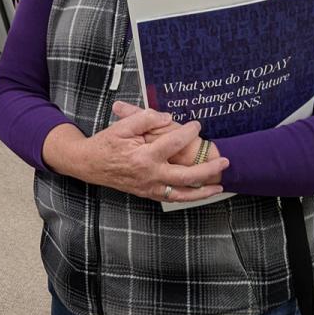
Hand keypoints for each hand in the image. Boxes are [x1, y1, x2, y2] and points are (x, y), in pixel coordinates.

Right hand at [42, 107, 228, 203]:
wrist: (89, 164)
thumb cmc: (106, 143)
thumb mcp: (122, 126)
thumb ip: (145, 118)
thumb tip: (168, 117)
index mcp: (143, 157)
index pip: (174, 143)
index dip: (189, 132)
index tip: (197, 125)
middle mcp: (149, 175)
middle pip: (186, 175)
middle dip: (208, 168)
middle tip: (224, 159)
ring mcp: (149, 187)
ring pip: (183, 193)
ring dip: (204, 190)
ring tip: (220, 183)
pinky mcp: (148, 193)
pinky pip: (173, 198)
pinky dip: (189, 196)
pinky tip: (201, 192)